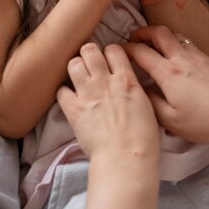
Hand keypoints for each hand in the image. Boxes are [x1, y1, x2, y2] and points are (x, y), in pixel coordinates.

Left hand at [57, 42, 159, 164]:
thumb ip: (134, 89)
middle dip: (89, 54)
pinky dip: (64, 92)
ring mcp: (87, 94)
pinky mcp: (73, 110)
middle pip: (89, 49)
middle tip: (91, 65)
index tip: (110, 60)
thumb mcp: (147, 106)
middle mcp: (104, 81)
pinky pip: (61, 90)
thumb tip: (128, 84)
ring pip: (73, 63)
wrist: (125, 159)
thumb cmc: (143, 139)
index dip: (111, 53)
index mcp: (126, 79)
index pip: (114, 49)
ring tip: (79, 78)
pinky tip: (70, 98)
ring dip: (76, 68)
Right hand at [124, 25, 208, 143]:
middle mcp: (180, 58)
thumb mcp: (170, 120)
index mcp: (167, 73)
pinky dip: (176, 43)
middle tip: (134, 40)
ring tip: (153, 46)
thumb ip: (150, 102)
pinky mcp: (208, 59)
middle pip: (158, 32)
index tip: (116, 51)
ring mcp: (196, 56)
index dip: (125, 48)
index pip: (140, 52)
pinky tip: (175, 56)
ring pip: (174, 34)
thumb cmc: (203, 122)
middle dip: (142, 32)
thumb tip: (140, 88)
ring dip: (160, 36)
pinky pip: (187, 43)